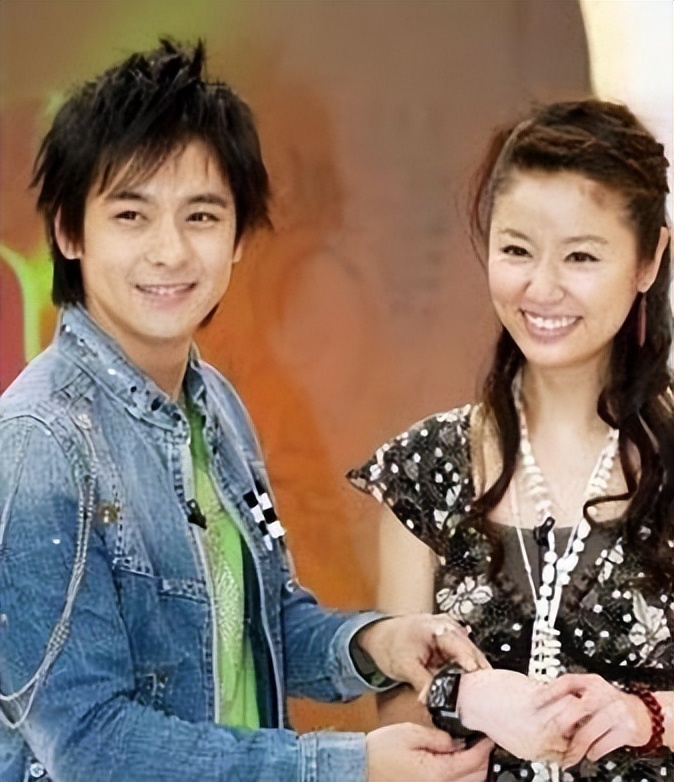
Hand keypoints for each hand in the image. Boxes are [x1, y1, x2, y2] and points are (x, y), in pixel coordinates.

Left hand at [355, 615, 490, 694]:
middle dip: (479, 675)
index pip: (463, 648)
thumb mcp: (404, 666)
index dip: (474, 668)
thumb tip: (437, 701)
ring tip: (478, 698)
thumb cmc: (389, 644)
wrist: (380, 637)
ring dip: (474, 676)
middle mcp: (449, 627)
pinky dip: (466, 674)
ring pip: (471, 658)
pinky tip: (469, 689)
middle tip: (484, 699)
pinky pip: (464, 660)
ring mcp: (452, 634)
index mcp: (437, 627)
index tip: (481, 687)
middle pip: (472, 653)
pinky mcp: (451, 644)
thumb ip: (423, 683)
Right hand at [366, 723, 492, 781]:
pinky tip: (462, 766)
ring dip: (477, 771)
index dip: (484, 748)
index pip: (473, 762)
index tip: (489, 736)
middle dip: (484, 760)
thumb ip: (438, 737)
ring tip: (476, 753)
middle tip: (485, 742)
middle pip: (477, 778)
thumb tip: (458, 740)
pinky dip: (464, 778)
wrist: (361, 767)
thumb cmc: (380, 751)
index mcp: (437, 773)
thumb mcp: (410, 733)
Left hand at [458, 669, 587, 762]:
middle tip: (587, 706)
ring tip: (579, 692)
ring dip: (580, 701)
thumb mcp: (519, 735)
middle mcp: (539, 739)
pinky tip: (571, 682)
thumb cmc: (490, 710)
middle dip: (585, 718)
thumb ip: (541, 735)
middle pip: (578, 732)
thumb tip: (559, 728)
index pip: (571, 749)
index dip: (581, 735)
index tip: (584, 724)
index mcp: (536, 751)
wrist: (468, 699)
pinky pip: (563, 696)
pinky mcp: (532, 701)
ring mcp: (537, 720)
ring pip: (575, 713)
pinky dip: (570, 687)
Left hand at [532, 673, 651, 767]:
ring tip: (569, 756)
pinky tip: (589, 754)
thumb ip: (573, 696)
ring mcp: (616, 711)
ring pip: (588, 731)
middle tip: (549, 736)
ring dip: (576, 747)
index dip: (549, 692)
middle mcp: (603, 694)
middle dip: (561, 726)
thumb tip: (543, 705)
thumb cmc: (610, 705)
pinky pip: (604, 744)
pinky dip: (594, 752)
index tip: (534, 704)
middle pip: (576, 708)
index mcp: (591, 682)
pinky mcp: (627, 729)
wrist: (643, 714)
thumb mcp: (592, 693)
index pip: (566, 682)